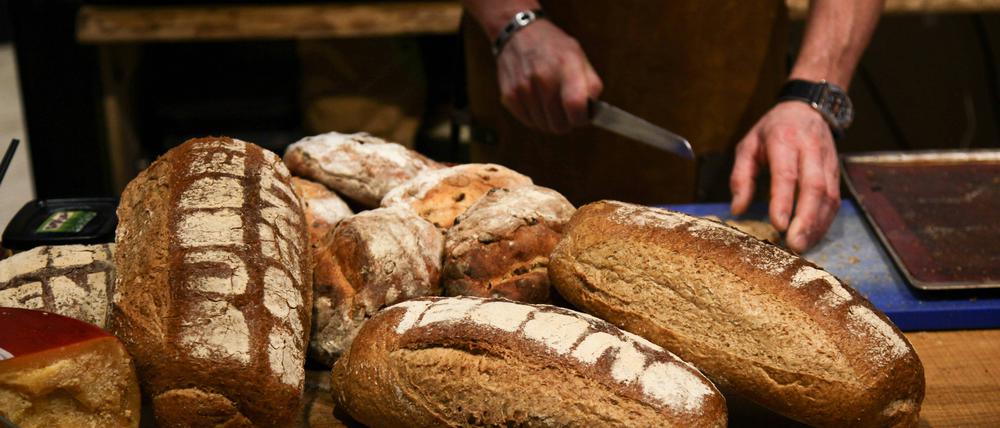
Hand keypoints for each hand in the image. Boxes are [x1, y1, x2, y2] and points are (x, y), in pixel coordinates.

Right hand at [496, 20, 602, 133]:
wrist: (518, 34)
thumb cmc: (553, 47)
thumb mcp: (579, 56)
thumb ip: (591, 84)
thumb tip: (593, 111)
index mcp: (565, 66)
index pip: (575, 106)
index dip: (581, 118)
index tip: (581, 115)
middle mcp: (543, 78)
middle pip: (559, 124)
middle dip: (566, 121)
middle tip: (566, 109)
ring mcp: (523, 88)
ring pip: (544, 126)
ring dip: (550, 120)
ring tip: (550, 102)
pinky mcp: (509, 96)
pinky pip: (528, 122)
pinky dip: (535, 117)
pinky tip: (537, 101)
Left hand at [730, 102, 840, 252]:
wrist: (808, 108)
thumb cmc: (773, 130)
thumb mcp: (748, 146)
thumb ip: (740, 177)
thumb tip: (736, 209)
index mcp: (784, 141)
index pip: (786, 174)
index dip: (783, 201)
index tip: (778, 225)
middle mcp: (811, 151)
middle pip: (814, 188)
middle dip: (806, 220)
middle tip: (795, 245)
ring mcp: (827, 162)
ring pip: (829, 197)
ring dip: (817, 225)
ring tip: (803, 246)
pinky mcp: (836, 173)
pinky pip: (835, 200)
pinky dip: (825, 221)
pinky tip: (813, 236)